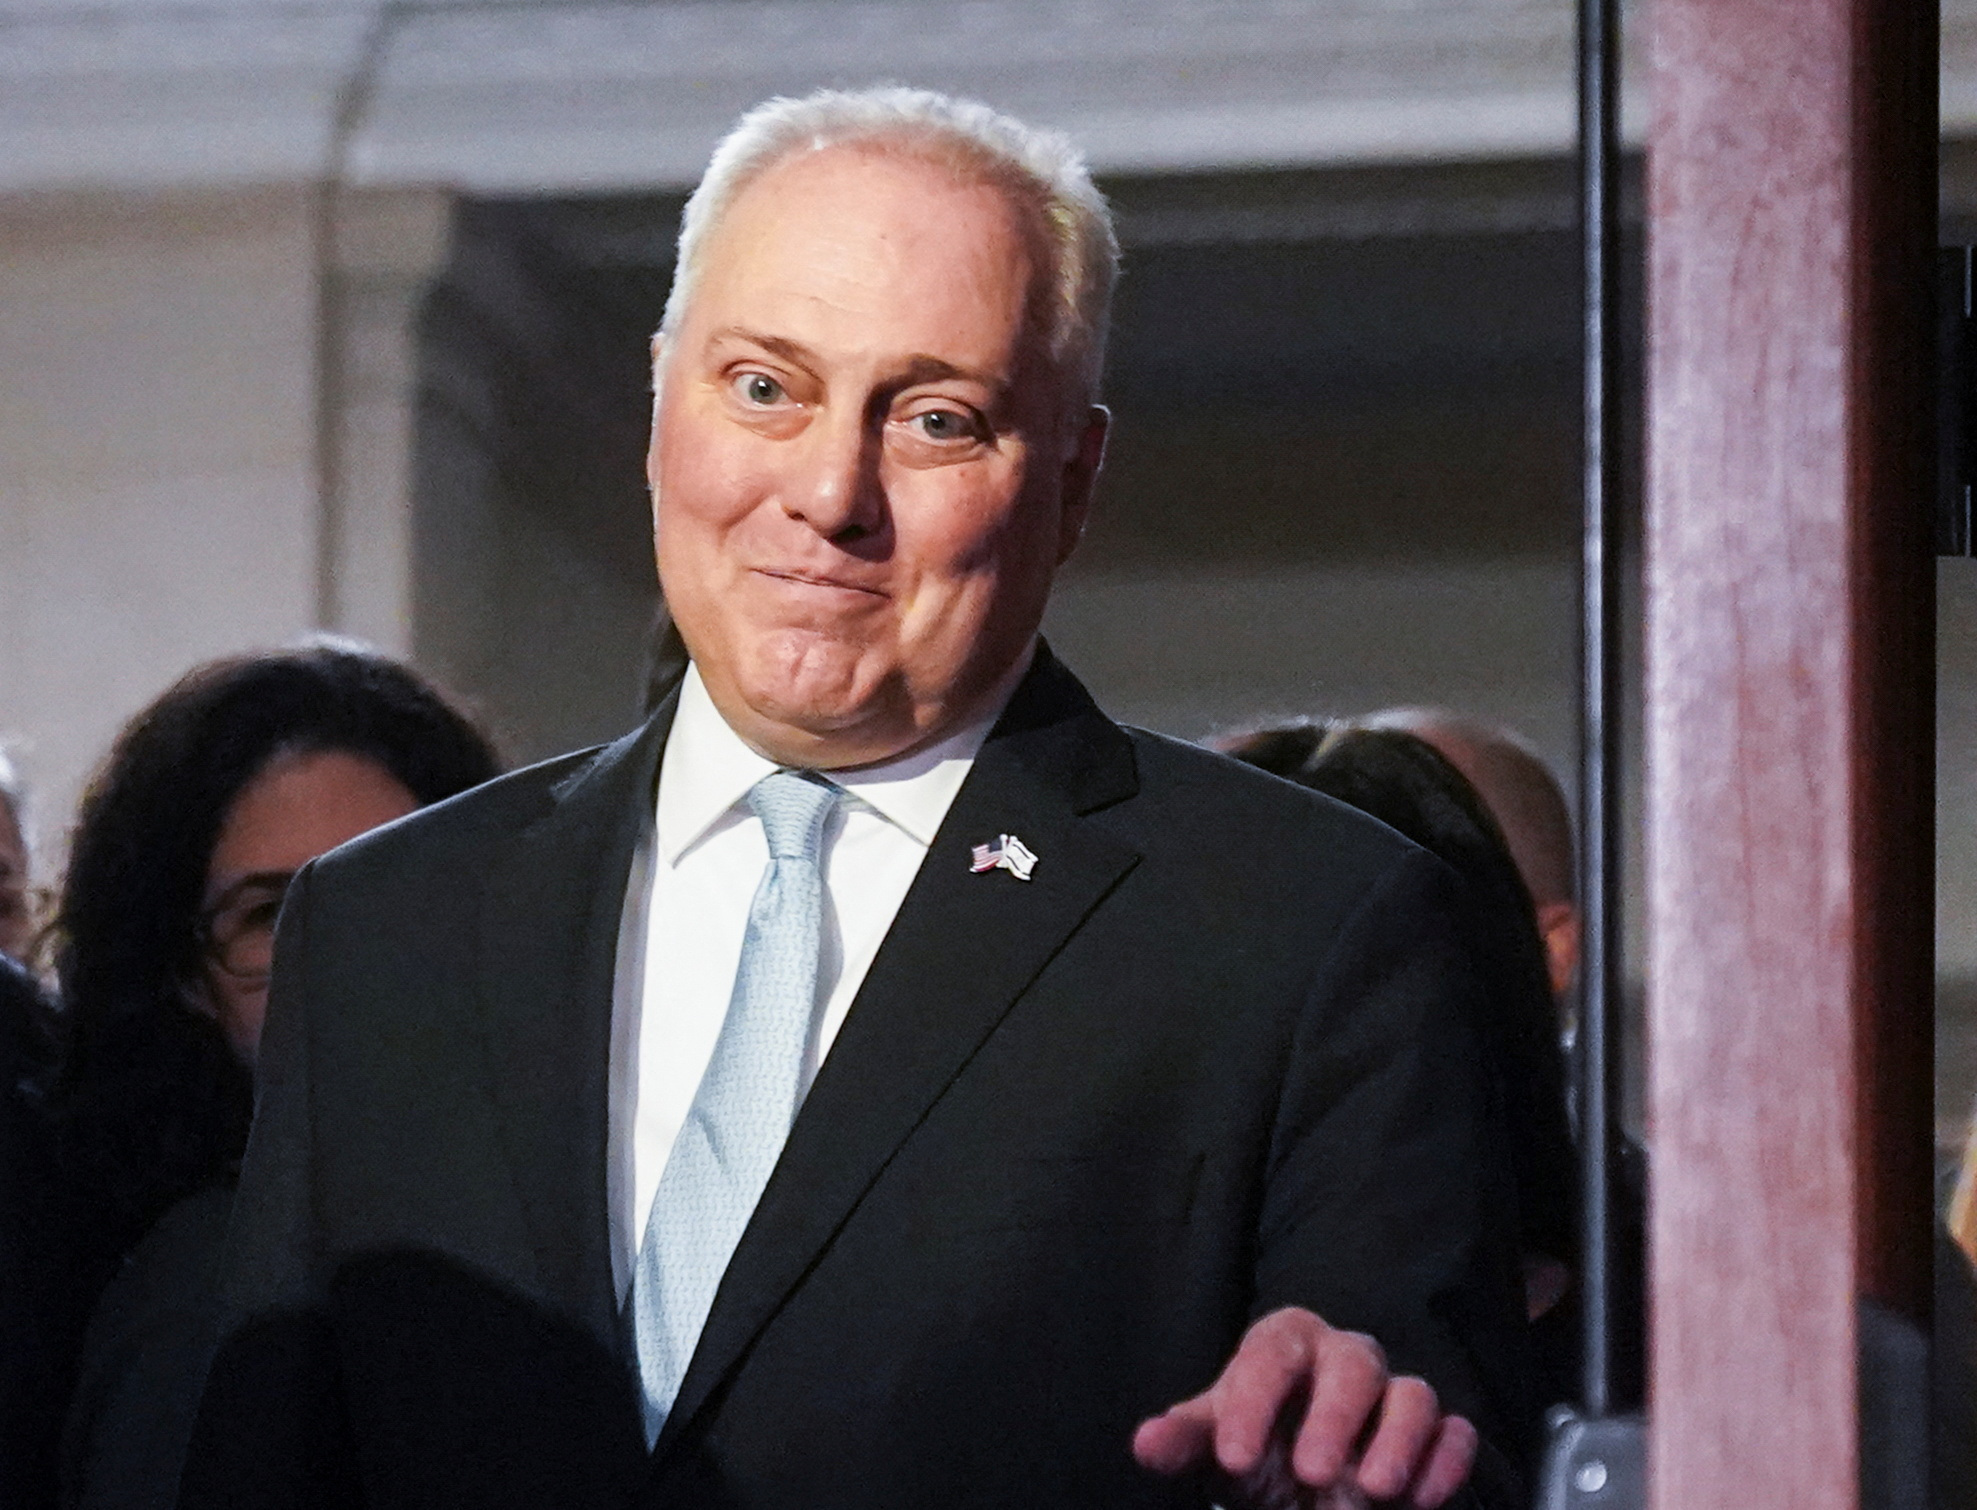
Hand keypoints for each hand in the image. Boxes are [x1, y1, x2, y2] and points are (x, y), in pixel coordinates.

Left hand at [1132, 1308, 1476, 1508]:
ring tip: (1372, 1490)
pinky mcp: (1437, 1435)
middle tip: (1311, 1473)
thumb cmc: (1258, 1447)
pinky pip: (1455, 1432)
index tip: (1231, 1458)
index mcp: (1285, 1345)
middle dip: (1336, 1416)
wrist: (1307, 1482)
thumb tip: (1144, 1443)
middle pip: (1353, 1362)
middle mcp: (1345, 1358)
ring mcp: (1395, 1395)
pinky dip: (1445, 1461)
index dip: (1252, 1400)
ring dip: (1399, 1440)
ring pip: (1414, 1393)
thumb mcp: (1218, 1443)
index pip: (1271, 1353)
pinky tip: (1420, 1500)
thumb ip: (1186, 1441)